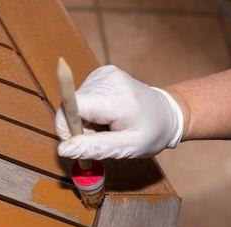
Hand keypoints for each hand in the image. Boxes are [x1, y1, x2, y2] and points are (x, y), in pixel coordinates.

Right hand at [55, 65, 183, 159]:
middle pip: (71, 107)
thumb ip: (95, 148)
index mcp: (117, 98)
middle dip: (79, 128)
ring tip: (107, 126)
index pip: (72, 106)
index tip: (79, 143)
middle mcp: (108, 79)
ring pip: (74, 103)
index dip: (67, 127)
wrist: (167, 113)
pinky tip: (106, 115)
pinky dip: (89, 111)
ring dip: (85, 121)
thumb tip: (63, 149)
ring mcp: (104, 74)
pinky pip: (81, 98)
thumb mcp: (128, 148)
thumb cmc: (151, 132)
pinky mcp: (100, 74)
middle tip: (102, 137)